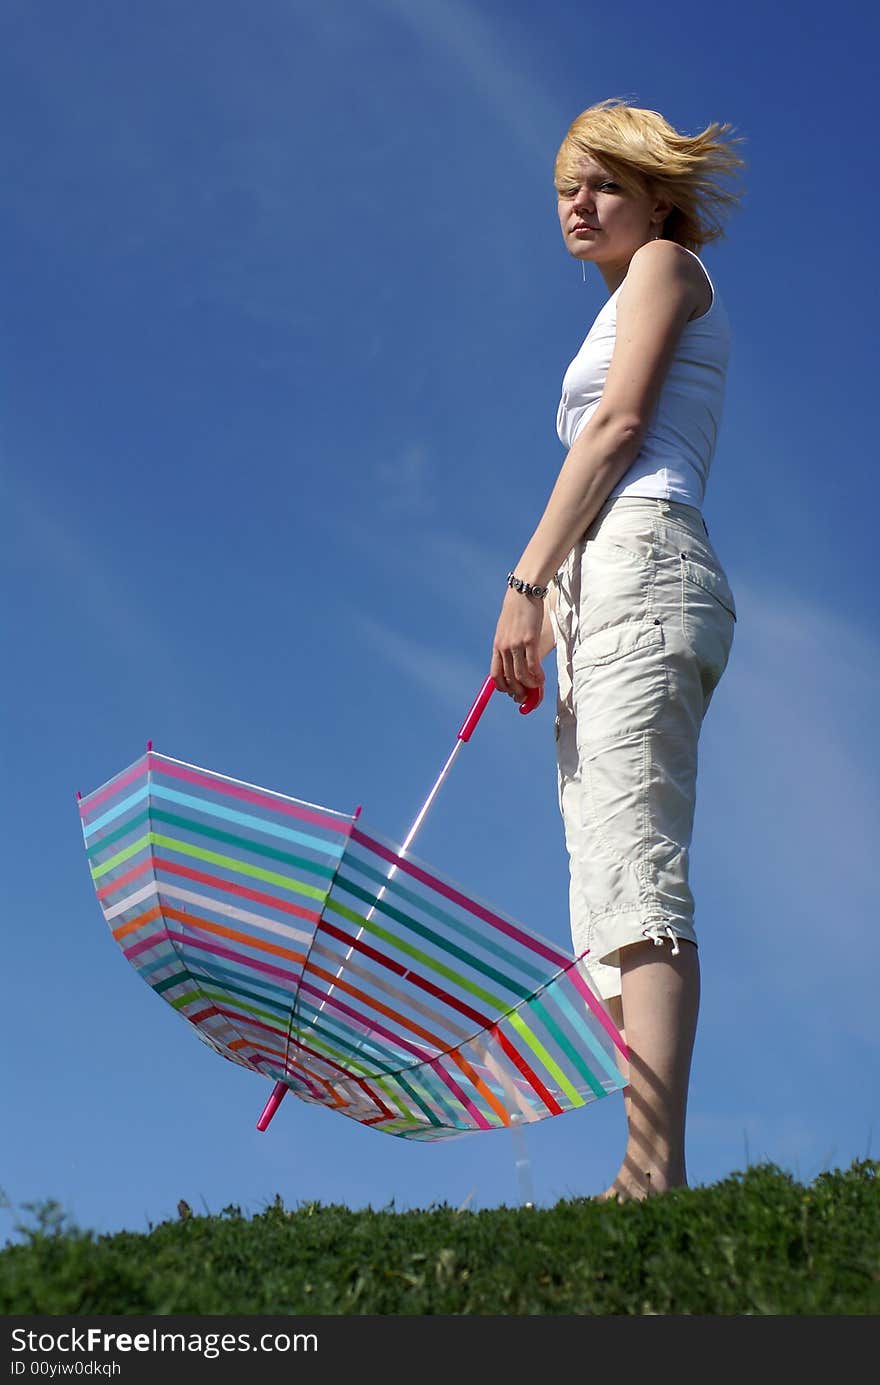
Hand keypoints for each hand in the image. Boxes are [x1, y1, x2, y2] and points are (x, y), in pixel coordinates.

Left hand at [490, 589, 545, 706]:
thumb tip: (511, 659)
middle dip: (518, 692)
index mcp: (497, 646)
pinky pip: (533, 665)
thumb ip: (507, 644)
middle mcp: (504, 648)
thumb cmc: (517, 611)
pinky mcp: (529, 640)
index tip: (511, 692)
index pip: (495, 675)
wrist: (523, 592)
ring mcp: (516, 645)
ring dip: (529, 686)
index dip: (502, 687)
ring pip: (521, 675)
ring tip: (537, 688)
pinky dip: (537, 676)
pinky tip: (542, 679)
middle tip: (526, 698)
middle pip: (509, 678)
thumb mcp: (506, 629)